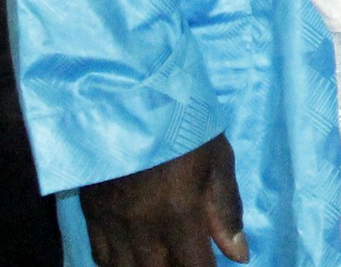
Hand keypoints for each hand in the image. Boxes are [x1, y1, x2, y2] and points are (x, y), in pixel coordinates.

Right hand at [79, 134, 246, 266]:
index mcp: (179, 214)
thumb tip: (240, 255)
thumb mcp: (218, 161)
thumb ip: (226, 211)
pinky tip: (133, 260)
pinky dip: (117, 265)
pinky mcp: (92, 214)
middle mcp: (142, 228)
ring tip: (164, 261)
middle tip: (190, 259)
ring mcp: (112, 224)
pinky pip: (100, 257)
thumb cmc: (183, 124)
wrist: (127, 99)